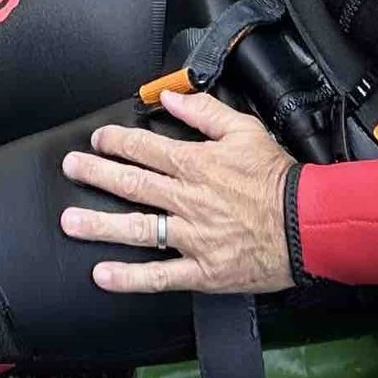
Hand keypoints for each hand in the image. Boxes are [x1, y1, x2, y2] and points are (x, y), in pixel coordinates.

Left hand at [60, 90, 294, 295]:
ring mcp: (191, 237)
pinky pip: (160, 276)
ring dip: (99, 225)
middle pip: (132, 184)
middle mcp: (187, 200)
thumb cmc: (278, 179)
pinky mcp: (201, 271)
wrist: (307, 226)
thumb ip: (205, 112)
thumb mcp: (245, 130)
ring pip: (137, 229)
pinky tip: (102, 275)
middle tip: (70, 169)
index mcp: (196, 164)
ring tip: (70, 222)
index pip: (146, 148)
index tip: (97, 140)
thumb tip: (172, 98)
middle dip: (96, 174)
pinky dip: (129, 278)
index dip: (116, 142)